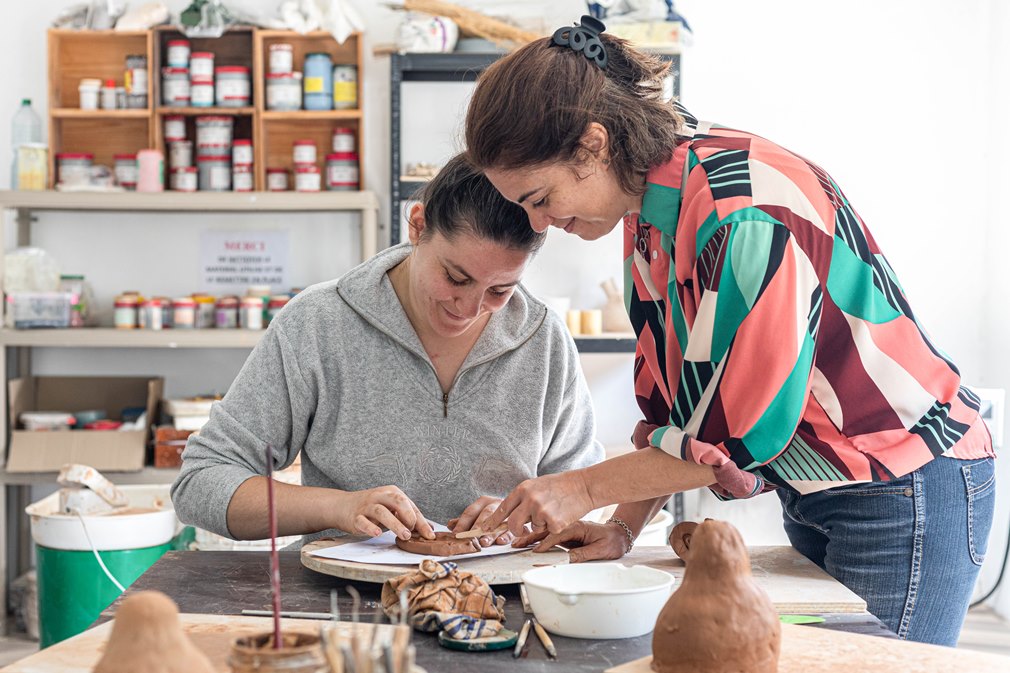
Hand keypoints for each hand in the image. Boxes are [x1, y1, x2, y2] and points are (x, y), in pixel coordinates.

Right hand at [336, 486, 434, 540]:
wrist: (343, 506)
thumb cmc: (372, 509)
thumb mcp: (391, 509)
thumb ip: (408, 517)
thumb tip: (430, 529)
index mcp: (392, 492)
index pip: (410, 506)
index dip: (421, 522)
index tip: (430, 535)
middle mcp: (380, 496)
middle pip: (398, 502)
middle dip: (409, 517)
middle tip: (414, 532)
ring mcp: (367, 506)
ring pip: (382, 512)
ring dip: (395, 524)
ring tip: (404, 536)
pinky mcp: (355, 517)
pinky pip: (363, 521)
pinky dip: (371, 527)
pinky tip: (378, 534)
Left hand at [447, 496, 513, 546]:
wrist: (516, 505)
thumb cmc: (490, 513)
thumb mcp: (477, 513)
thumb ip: (464, 520)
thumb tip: (450, 525)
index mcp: (483, 501)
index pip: (470, 511)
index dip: (462, 523)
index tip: (456, 534)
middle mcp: (495, 505)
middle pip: (486, 515)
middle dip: (478, 526)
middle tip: (472, 536)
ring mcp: (507, 513)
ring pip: (498, 522)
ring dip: (491, 533)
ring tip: (484, 542)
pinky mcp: (516, 523)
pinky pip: (511, 529)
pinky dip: (506, 536)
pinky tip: (501, 541)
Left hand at [485, 470, 594, 537]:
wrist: (583, 486)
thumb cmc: (560, 486)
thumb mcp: (537, 486)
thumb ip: (523, 499)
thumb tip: (509, 515)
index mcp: (523, 489)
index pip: (502, 508)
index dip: (492, 521)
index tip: (484, 529)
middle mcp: (530, 499)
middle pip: (512, 525)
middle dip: (516, 530)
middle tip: (524, 530)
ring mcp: (541, 511)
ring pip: (533, 528)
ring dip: (542, 524)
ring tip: (553, 511)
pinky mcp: (554, 522)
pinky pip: (548, 531)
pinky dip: (554, 526)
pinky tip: (561, 514)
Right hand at [515, 521, 629, 562]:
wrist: (621, 534)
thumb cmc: (612, 541)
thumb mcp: (600, 549)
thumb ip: (582, 554)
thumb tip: (567, 560)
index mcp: (577, 528)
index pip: (556, 536)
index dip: (544, 544)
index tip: (534, 552)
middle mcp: (570, 527)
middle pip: (547, 532)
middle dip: (531, 538)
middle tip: (516, 544)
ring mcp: (568, 529)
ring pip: (546, 533)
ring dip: (531, 537)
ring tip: (517, 542)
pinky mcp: (568, 534)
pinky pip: (551, 536)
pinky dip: (539, 539)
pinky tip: (530, 542)